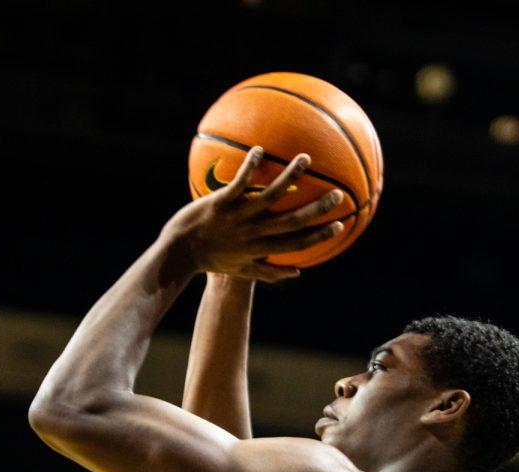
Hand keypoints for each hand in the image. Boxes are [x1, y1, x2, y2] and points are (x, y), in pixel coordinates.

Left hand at [166, 147, 344, 281]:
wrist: (178, 252)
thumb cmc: (210, 261)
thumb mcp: (241, 271)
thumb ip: (270, 272)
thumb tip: (298, 273)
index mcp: (261, 248)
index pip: (297, 244)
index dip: (320, 235)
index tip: (340, 225)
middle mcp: (253, 232)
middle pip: (292, 220)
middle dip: (317, 208)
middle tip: (337, 194)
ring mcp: (237, 216)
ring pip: (269, 195)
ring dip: (290, 177)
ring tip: (306, 159)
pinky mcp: (220, 202)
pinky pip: (239, 182)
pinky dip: (250, 167)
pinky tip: (260, 150)